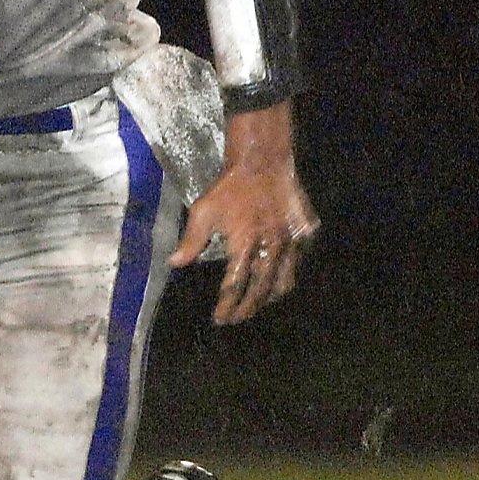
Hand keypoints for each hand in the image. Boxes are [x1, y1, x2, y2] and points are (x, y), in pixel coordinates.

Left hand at [170, 157, 317, 325]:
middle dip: (247, 309)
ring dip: (269, 298)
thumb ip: (190, 241)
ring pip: (284, 282)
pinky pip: (298, 263)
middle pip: (261, 291)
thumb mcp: (204, 211)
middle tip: (236, 318)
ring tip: (258, 304)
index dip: (227, 307)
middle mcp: (270, 248)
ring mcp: (291, 242)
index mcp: (244, 245)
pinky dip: (286, 275)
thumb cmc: (230, 187)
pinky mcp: (305, 234)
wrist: (262, 161)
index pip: (235, 286)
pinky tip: (277, 278)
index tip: (220, 318)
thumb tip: (173, 264)